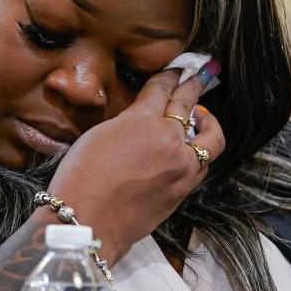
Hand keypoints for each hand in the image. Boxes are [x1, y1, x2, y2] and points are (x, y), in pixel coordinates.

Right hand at [46, 69, 225, 260]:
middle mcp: (169, 140)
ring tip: (202, 118)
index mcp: (144, 120)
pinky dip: (199, 153)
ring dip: (207, 124)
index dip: (170, 76)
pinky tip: (190, 151)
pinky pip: (201, 166)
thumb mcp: (99, 134)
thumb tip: (143, 118)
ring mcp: (180, 168)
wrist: (87, 221)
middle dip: (193, 86)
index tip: (176, 69)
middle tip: (198, 75)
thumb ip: (128, 122)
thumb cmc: (80, 177)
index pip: (163, 89)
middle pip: (188, 105)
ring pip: (209, 139)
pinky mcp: (182, 191)